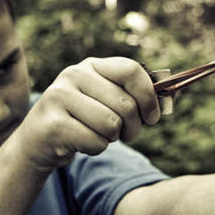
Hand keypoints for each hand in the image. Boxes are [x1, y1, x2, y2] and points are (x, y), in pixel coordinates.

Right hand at [13, 57, 159, 171]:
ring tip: (97, 135)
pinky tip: (81, 143)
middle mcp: (73, 75)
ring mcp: (59, 97)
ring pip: (111, 124)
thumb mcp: (106, 101)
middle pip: (126, 104)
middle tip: (125, 134)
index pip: (131, 71)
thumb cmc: (83, 121)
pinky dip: (96, 148)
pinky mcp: (53, 124)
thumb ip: (136, 96)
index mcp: (92, 65)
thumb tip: (176, 93)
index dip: (149, 97)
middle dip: (133, 127)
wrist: (38, 142)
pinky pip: (96, 141)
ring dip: (111, 138)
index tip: (152, 117)